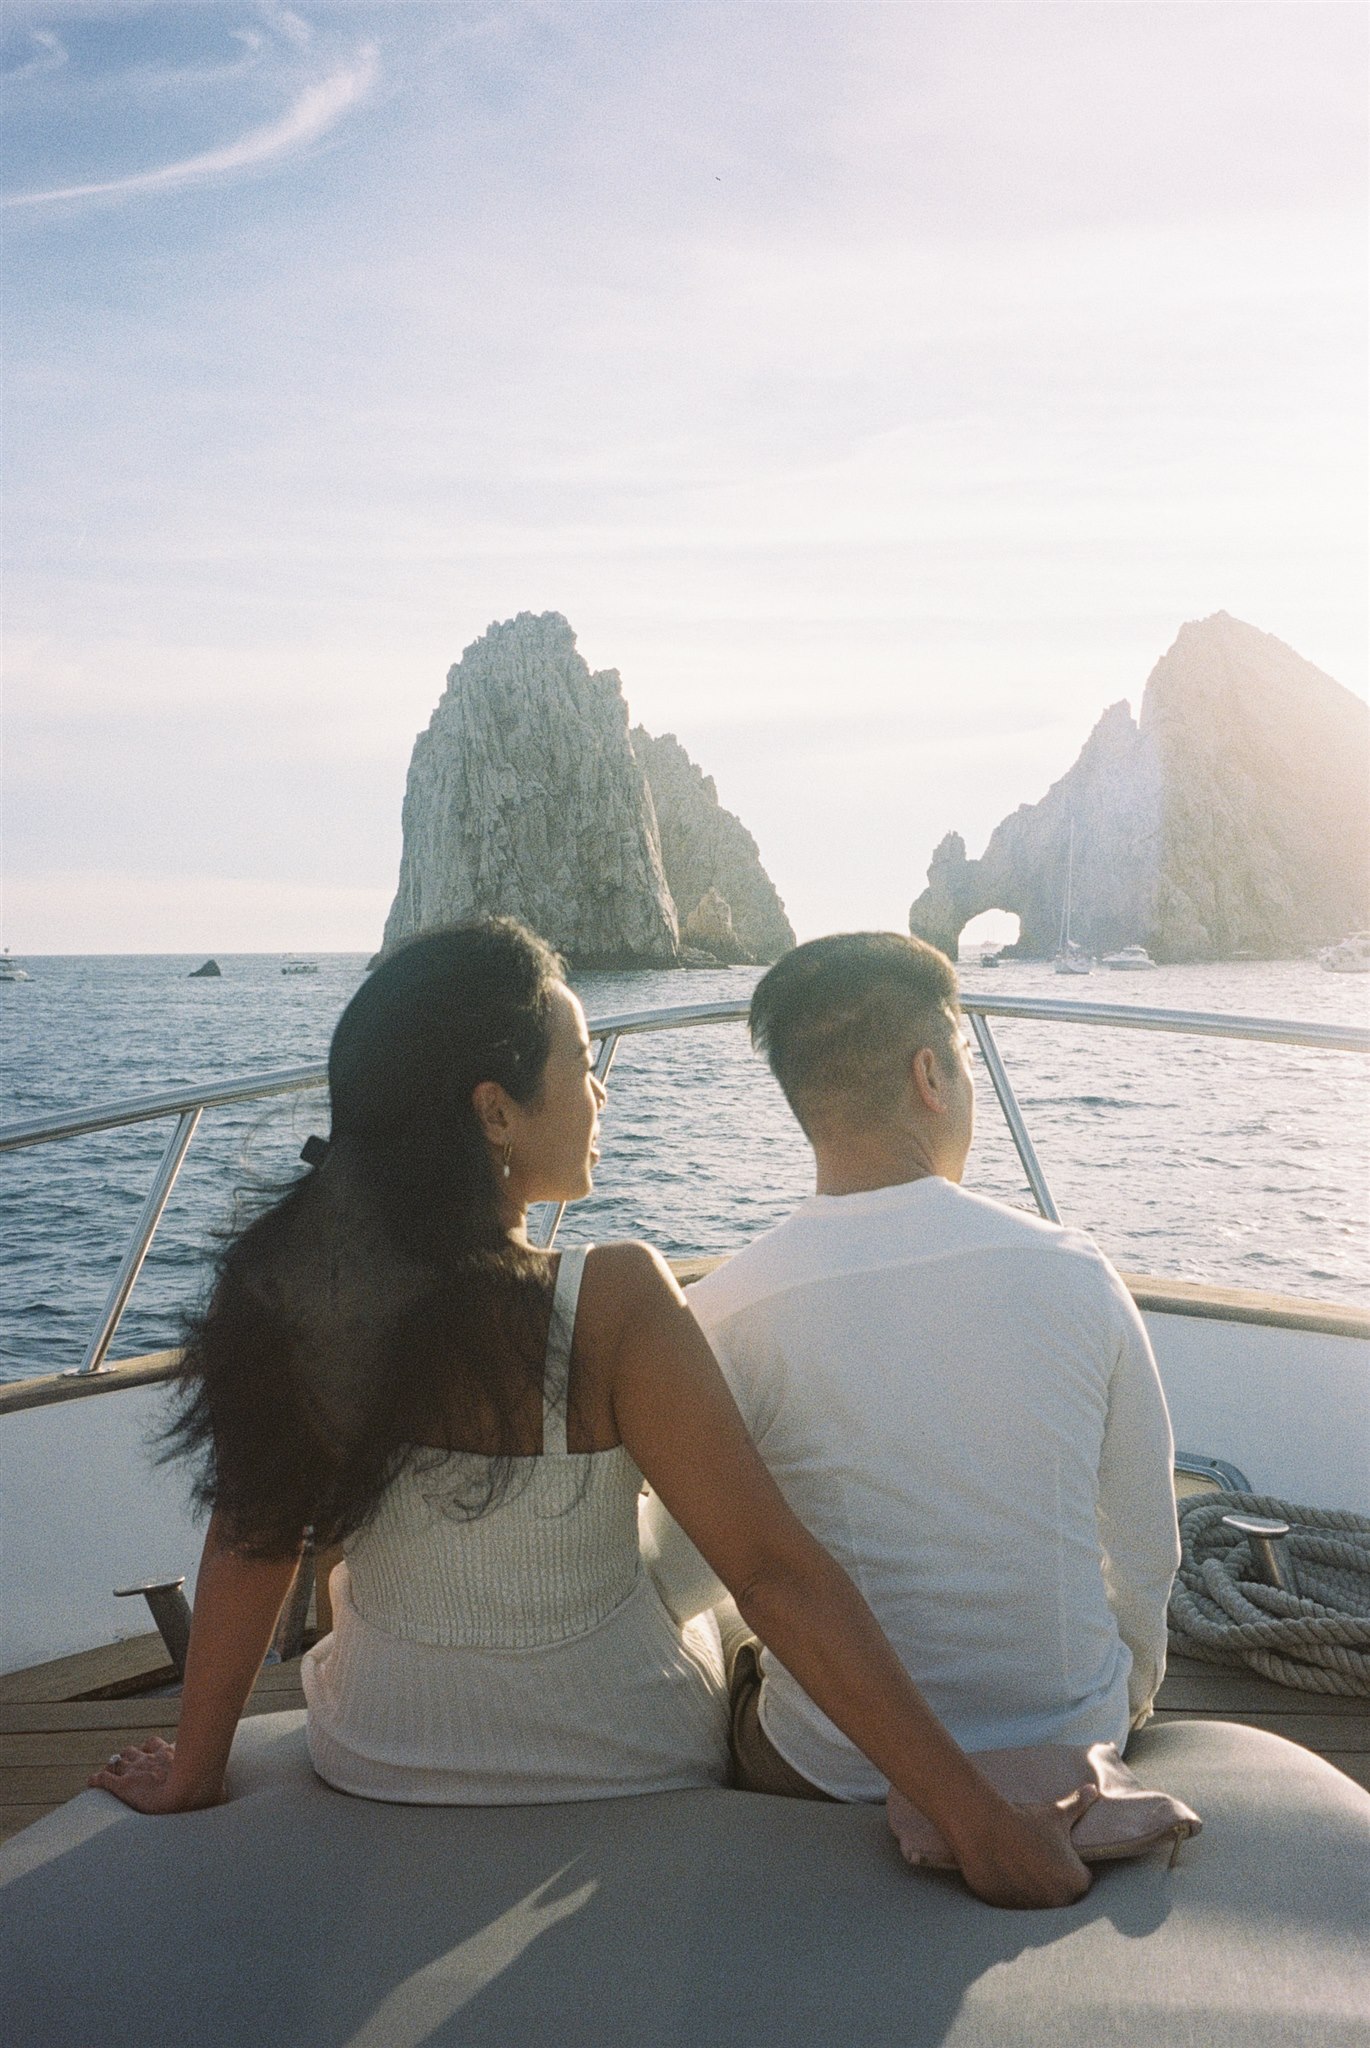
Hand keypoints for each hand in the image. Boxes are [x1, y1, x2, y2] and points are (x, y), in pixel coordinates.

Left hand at [87, 1735, 222, 1813]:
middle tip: (130, 1771)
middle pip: (133, 1750)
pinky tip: (91, 1785)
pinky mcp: (122, 1785)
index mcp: (170, 1755)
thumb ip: (217, 1791)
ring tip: (113, 1778)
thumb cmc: (205, 1790)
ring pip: (117, 1761)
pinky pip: (102, 1779)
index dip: (150, 1751)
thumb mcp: (215, 1788)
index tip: (150, 1758)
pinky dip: (95, 1781)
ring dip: (115, 1768)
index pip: (155, 1744)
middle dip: (130, 1759)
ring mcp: (135, 1770)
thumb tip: (231, 1801)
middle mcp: (150, 1758)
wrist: (187, 1793)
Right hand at [949, 1785, 1096, 1909]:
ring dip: (1034, 1892)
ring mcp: (1034, 1909)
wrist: (983, 1828)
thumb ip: (1079, 1804)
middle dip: (1053, 1882)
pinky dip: (1013, 1895)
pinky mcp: (1009, 1911)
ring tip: (1020, 1868)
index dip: (1069, 1867)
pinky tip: (1006, 1876)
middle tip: (1037, 1861)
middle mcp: (1059, 1902)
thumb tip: (1094, 1788)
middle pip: (1062, 1895)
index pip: (1081, 1881)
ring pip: (1039, 1903)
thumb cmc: (1025, 1821)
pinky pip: (1016, 1907)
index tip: (1057, 1856)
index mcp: (1075, 1882)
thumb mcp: (1056, 1814)